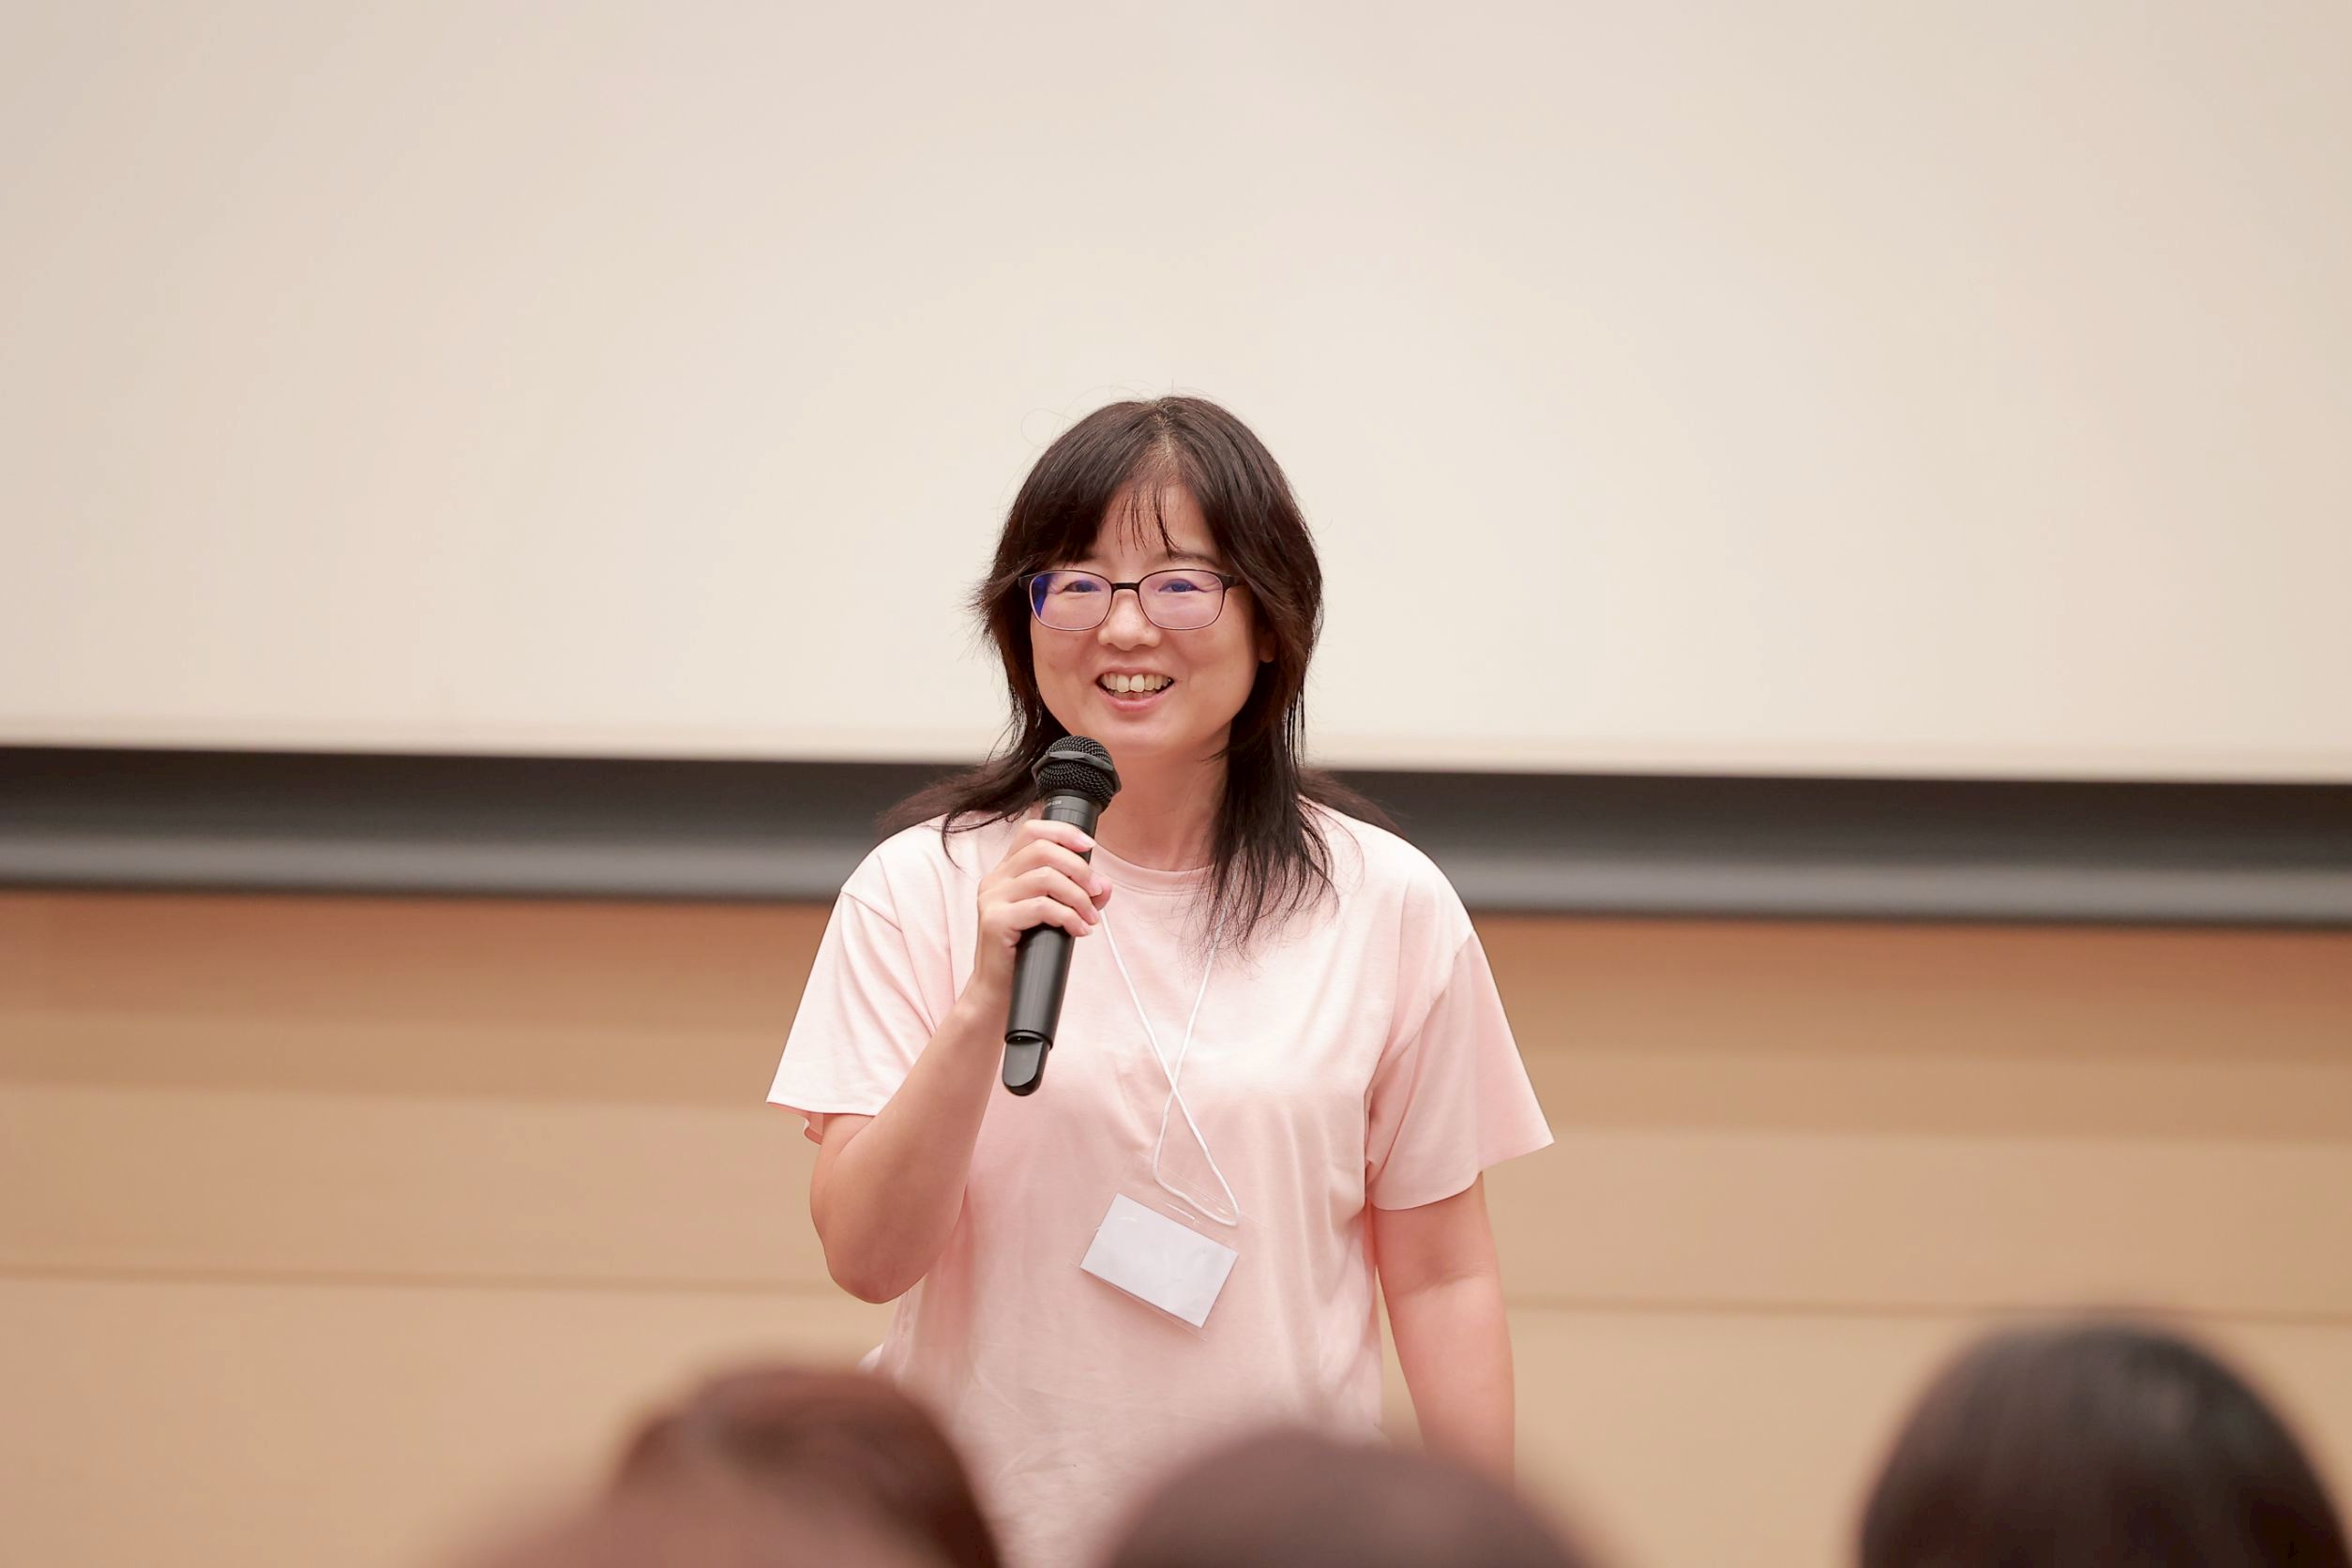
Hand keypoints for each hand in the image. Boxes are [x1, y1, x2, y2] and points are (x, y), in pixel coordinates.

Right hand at [966, 817, 1112, 1004]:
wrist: (999, 991)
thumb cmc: (1027, 953)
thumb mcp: (1056, 918)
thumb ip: (1080, 897)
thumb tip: (1106, 884)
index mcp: (1006, 872)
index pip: (1031, 831)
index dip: (1063, 833)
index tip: (1090, 846)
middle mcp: (995, 880)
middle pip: (1042, 850)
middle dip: (1079, 868)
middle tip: (1097, 892)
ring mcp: (992, 899)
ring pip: (1045, 878)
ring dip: (1078, 897)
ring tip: (1090, 918)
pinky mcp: (996, 921)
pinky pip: (1041, 907)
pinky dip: (1068, 917)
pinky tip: (1079, 931)